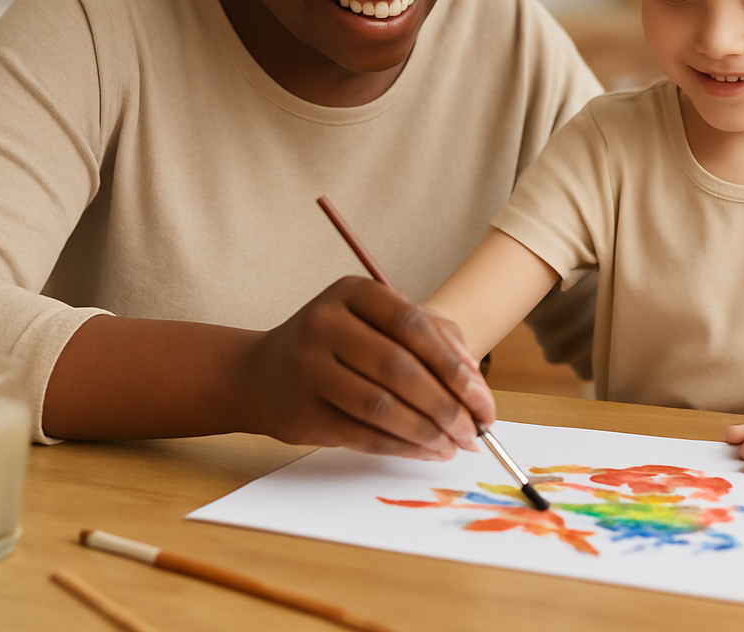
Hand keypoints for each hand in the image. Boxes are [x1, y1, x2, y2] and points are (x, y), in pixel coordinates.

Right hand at [241, 275, 495, 460]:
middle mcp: (325, 324)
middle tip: (474, 431)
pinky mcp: (302, 412)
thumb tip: (474, 383)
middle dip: (447, 405)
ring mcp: (309, 368)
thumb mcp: (376, 321)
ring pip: (382, 407)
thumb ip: (432, 337)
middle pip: (400, 369)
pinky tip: (426, 451)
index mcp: (352, 293)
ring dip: (427, 431)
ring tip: (455, 445)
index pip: (413, 325)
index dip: (454, 365)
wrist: (261, 374)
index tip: (483, 400)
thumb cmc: (336, 344)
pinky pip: (362, 434)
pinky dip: (401, 447)